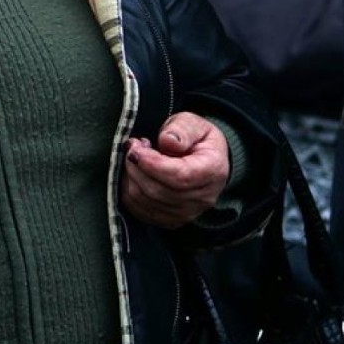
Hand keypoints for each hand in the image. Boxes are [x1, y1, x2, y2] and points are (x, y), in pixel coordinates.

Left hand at [119, 112, 229, 228]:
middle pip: (160, 191)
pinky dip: (130, 191)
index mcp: (213, 170)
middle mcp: (203, 198)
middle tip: (131, 147)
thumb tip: (168, 141)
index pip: (180, 176)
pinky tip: (135, 173)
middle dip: (137, 168)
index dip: (152, 164)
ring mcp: (188, 213)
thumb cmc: (197, 138)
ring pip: (148, 202)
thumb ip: (182, 129)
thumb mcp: (193, 123)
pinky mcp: (171, 220)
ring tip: (135, 157)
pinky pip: (142, 211)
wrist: (204, 158)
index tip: (135, 148)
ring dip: (132, 178)